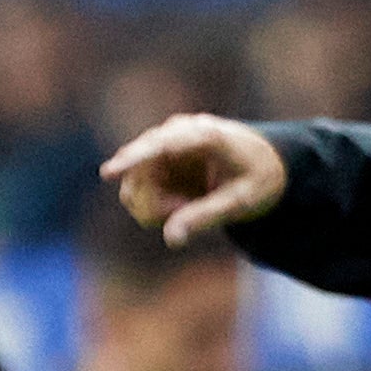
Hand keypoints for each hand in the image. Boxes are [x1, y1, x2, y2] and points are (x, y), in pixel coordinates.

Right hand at [101, 114, 289, 245]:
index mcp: (205, 135)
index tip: (107, 172)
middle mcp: (178, 132)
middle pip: (139, 171)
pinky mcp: (157, 157)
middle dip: (153, 205)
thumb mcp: (241, 202)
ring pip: (133, 184)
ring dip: (153, 207)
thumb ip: (205, 217)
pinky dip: (155, 205)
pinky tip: (181, 205)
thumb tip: (170, 238)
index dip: (133, 159)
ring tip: (187, 209)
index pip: (160, 145)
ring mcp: (163, 143)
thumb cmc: (258, 178)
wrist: (264, 162)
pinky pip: (137, 189)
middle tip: (182, 218)